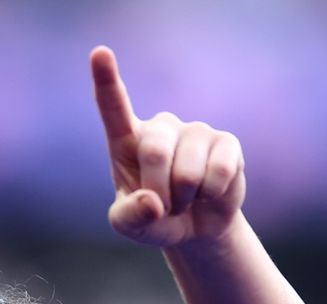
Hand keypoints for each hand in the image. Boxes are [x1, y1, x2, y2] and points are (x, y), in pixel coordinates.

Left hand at [90, 46, 245, 247]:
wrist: (195, 227)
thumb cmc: (154, 219)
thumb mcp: (130, 227)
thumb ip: (130, 217)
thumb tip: (153, 202)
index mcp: (128, 141)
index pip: (114, 107)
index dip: (107, 80)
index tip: (100, 53)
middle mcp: (161, 128)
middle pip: (154, 152)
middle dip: (159, 191)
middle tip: (164, 207)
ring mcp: (195, 131)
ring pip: (188, 172)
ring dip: (186, 199)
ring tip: (187, 199)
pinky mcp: (226, 142)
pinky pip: (219, 172)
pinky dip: (212, 195)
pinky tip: (210, 192)